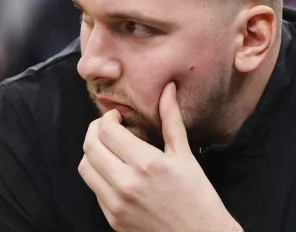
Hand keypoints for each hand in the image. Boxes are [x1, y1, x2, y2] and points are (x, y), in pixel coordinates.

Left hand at [78, 82, 241, 231]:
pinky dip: (99, 173)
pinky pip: (94, 189)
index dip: (108, 118)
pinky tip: (116, 169)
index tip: (117, 116)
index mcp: (146, 163)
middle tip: (109, 127)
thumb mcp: (184, 154)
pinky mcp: (112, 219)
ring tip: (110, 147)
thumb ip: (171, 119)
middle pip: (91, 147)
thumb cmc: (196, 194)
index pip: (108, 131)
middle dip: (95, 130)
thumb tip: (168, 89)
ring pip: (86, 168)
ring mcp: (116, 205)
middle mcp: (126, 184)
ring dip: (93, 151)